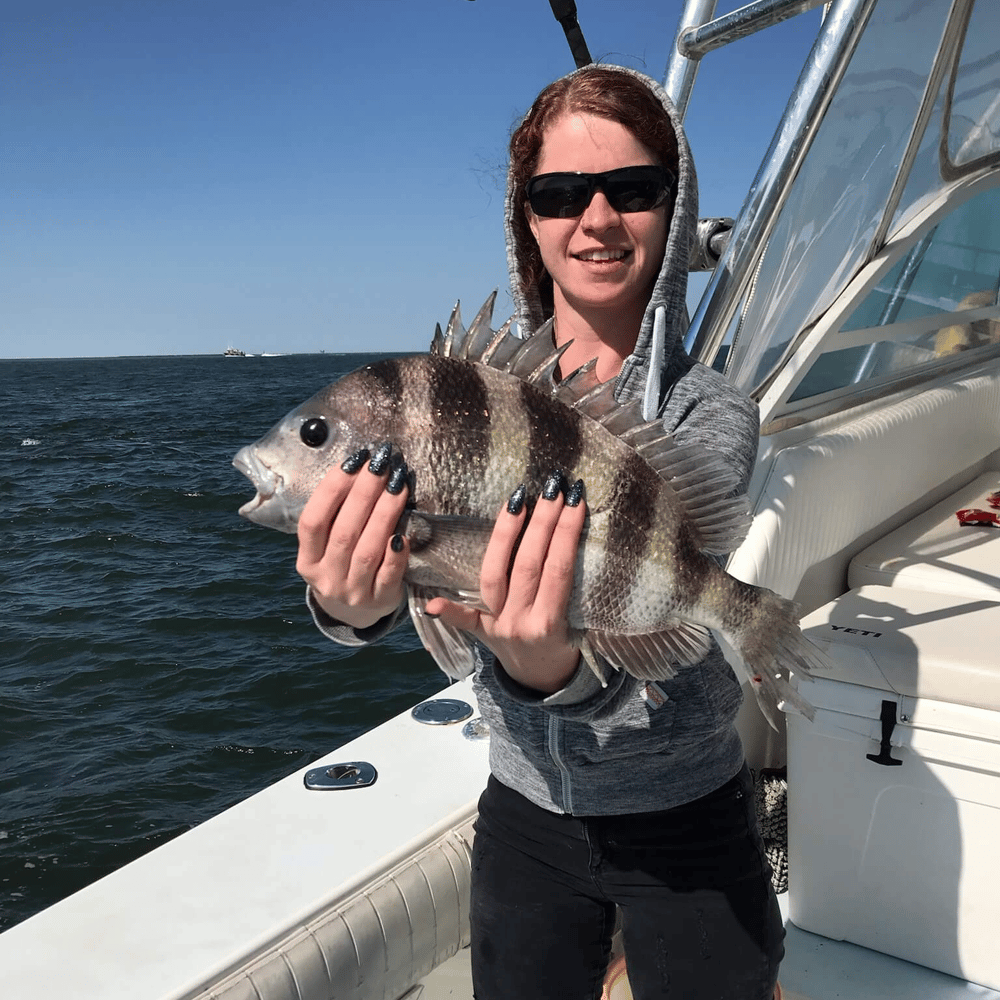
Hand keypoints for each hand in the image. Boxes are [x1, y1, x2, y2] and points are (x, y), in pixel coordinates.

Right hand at [296, 444, 409, 629]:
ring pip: (367, 550)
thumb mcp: (327, 546)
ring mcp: (353, 592)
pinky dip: (396, 552)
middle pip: (344, 532)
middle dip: (364, 494)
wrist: (354, 612)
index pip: (312, 522)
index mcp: (307, 561)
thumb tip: (361, 467)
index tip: (353, 461)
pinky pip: (389, 574)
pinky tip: (404, 530)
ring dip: (384, 514)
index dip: (331, 490)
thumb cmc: (343, 564)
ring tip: (398, 485)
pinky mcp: (380, 600)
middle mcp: (326, 578)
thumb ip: (336, 515)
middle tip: (382, 465)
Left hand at [425, 473, 585, 693]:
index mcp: (551, 621)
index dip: (566, 532)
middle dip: (542, 522)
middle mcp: (522, 623)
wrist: (541, 679)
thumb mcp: (578, 619)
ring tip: (519, 499)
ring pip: (496, 574)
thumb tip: (575, 526)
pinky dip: (448, 611)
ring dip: (506, 534)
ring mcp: (497, 626)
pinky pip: (462, 619)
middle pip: (529, 564)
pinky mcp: (478, 632)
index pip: (559, 568)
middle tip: (552, 488)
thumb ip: (571, 583)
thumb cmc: (564, 640)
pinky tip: (432, 603)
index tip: (576, 499)